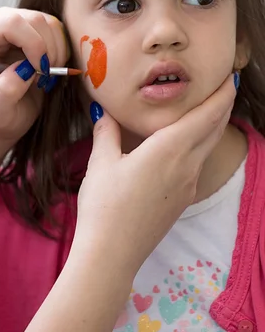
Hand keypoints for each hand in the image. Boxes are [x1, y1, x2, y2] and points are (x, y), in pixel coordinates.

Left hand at [0, 7, 67, 145]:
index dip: (34, 44)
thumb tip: (22, 71)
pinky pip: (56, 27)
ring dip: (56, 52)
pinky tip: (48, 67)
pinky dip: (60, 49)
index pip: (10, 23)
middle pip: (34, 20)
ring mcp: (11, 18)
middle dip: (47, 51)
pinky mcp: (30, 22)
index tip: (40, 72)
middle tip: (43, 79)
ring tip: (44, 76)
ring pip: (48, 23)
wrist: (4, 111)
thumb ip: (5, 92)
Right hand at [74, 74, 236, 273]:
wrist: (112, 254)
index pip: (206, 115)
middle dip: (223, 106)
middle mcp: (186, 166)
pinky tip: (185, 147)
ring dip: (213, 127)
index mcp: (169, 149)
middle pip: (215, 130)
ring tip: (207, 112)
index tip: (229, 77)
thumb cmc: (104, 205)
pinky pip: (197, 165)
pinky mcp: (182, 201)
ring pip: (207, 148)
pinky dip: (199, 147)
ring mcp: (187, 185)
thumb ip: (107, 133)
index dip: (222, 94)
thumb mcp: (101, 163)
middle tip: (224, 87)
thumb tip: (104, 113)